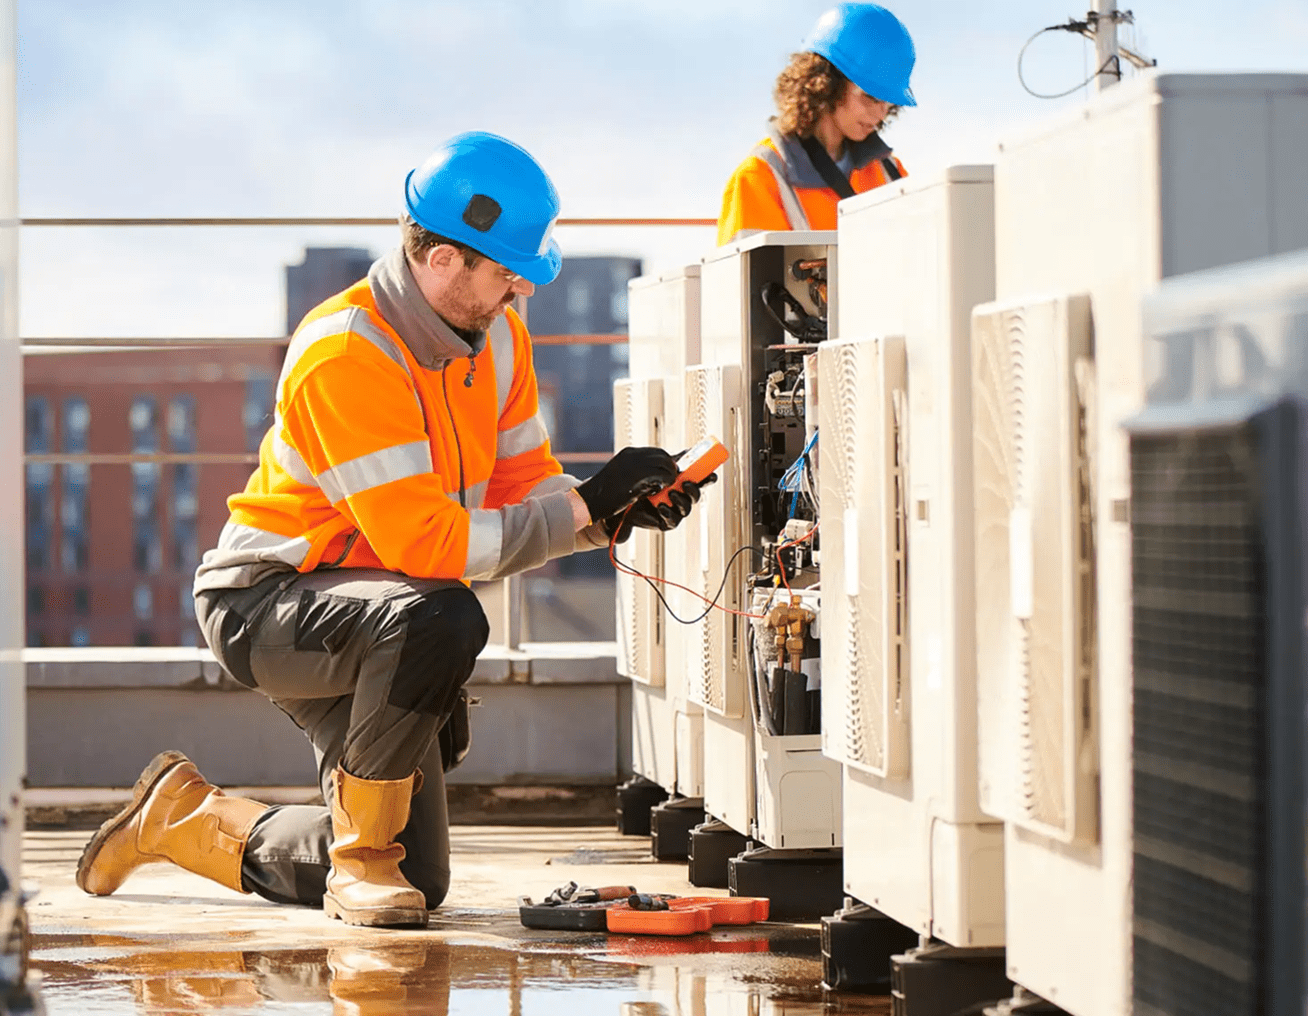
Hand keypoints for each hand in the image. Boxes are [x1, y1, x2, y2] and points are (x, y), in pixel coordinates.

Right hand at [576, 446, 678, 523]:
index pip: (655, 452)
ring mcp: (635, 464)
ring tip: (665, 486)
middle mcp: (633, 455)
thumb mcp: (620, 477)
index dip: (666, 461)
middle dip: (670, 467)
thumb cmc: (603, 494)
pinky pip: (663, 474)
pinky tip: (659, 490)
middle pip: (663, 455)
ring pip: (665, 463)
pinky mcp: (638, 475)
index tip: (671, 470)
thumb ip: (637, 473)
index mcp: (628, 454)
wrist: (588, 500)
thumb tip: (655, 477)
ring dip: (669, 475)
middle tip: (671, 479)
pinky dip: (666, 481)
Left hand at [601, 472, 717, 542]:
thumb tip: (687, 452)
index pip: (697, 479)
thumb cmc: (631, 482)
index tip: (712, 475)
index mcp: (677, 480)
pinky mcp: (664, 521)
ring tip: (670, 493)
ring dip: (681, 500)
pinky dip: (668, 512)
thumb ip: (667, 461)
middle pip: (695, 494)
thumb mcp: (650, 466)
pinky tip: (660, 506)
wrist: (613, 500)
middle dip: (695, 489)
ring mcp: (672, 509)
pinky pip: (673, 520)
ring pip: (687, 507)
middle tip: (686, 482)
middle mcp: (677, 495)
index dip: (707, 477)